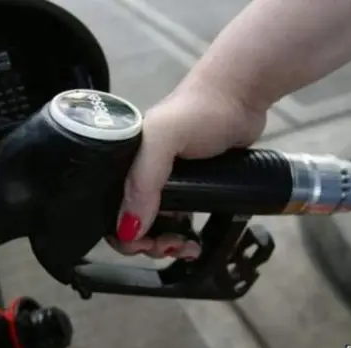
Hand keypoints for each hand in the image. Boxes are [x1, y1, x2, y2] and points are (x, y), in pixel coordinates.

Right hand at [108, 83, 266, 258]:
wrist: (242, 97)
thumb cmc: (200, 111)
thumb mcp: (164, 138)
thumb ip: (143, 179)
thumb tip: (129, 229)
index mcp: (124, 163)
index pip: (108, 208)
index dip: (122, 233)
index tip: (144, 244)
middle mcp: (139, 174)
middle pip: (130, 222)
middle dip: (147, 243)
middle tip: (171, 247)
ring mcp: (165, 182)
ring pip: (154, 225)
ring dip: (166, 244)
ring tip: (187, 248)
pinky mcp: (190, 187)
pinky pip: (177, 220)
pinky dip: (183, 236)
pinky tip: (194, 242)